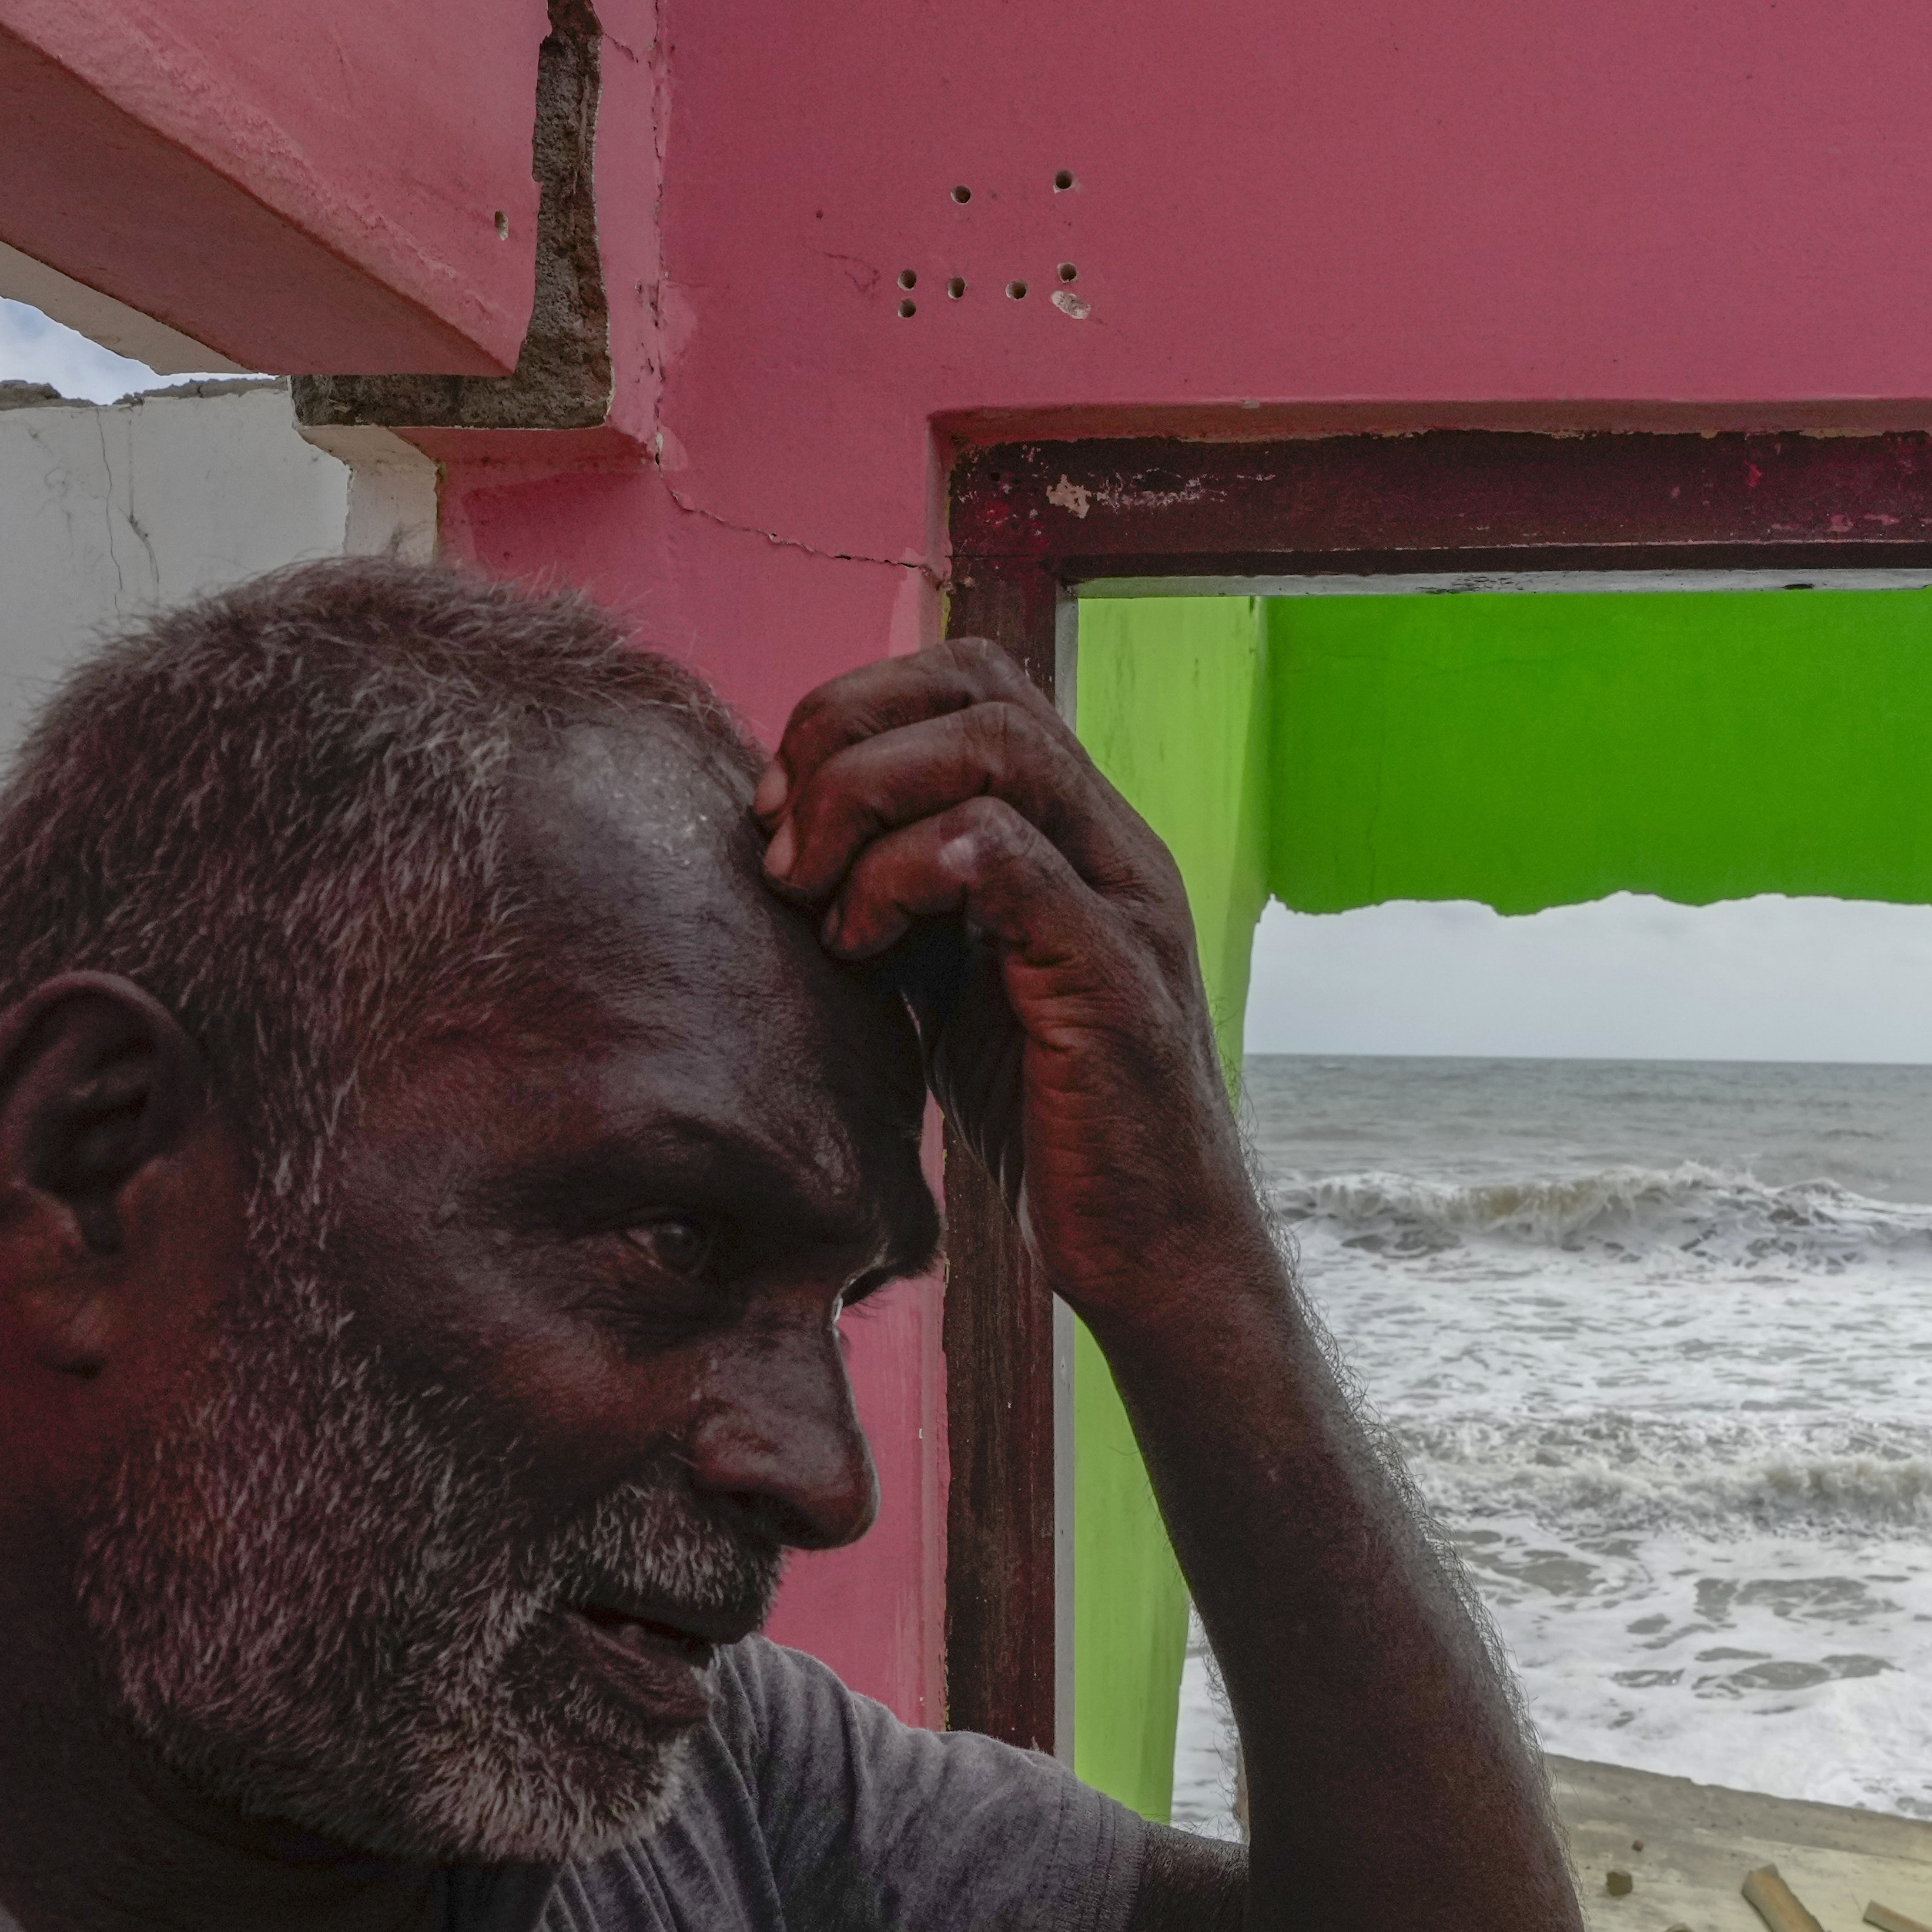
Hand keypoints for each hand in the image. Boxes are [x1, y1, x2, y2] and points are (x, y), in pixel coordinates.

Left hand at [754, 641, 1260, 1318]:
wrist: (1153, 1251)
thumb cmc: (1049, 1124)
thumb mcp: (953, 983)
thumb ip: (903, 900)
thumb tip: (787, 841)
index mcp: (1077, 832)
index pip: (971, 680)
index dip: (855, 711)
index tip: (778, 811)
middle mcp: (1113, 842)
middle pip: (978, 687)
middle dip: (845, 740)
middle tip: (782, 847)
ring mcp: (1124, 898)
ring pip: (996, 749)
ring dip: (866, 803)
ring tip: (815, 900)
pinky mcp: (1112, 972)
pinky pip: (1003, 855)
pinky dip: (903, 879)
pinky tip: (866, 950)